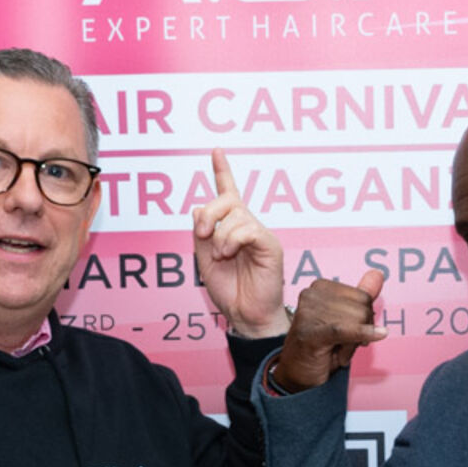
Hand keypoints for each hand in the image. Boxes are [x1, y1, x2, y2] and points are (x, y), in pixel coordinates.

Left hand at [193, 148, 287, 337]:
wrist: (246, 315)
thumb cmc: (229, 290)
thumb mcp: (204, 260)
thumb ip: (201, 234)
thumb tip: (197, 207)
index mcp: (232, 229)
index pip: (229, 194)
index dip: (223, 171)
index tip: (216, 151)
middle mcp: (248, 227)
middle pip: (226, 200)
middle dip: (209, 213)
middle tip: (201, 233)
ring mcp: (260, 234)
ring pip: (235, 215)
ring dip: (220, 235)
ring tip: (221, 256)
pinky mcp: (269, 245)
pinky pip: (247, 229)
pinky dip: (232, 240)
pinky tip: (229, 254)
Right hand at [270, 270, 388, 392]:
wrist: (298, 375)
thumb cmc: (322, 347)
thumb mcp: (346, 320)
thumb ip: (361, 296)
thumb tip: (378, 274)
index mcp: (320, 287)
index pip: (363, 297)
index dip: (364, 320)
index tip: (348, 333)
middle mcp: (311, 294)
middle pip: (363, 308)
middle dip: (361, 331)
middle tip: (342, 345)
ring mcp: (308, 312)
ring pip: (358, 321)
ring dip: (354, 343)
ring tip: (335, 350)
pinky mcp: (311, 331)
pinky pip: (346, 329)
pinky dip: (362, 335)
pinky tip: (373, 339)